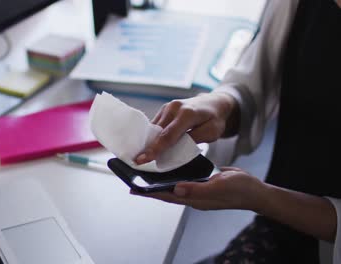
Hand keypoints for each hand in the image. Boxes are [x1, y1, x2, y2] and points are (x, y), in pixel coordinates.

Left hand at [131, 167, 264, 210]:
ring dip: (160, 178)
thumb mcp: (219, 187)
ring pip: (173, 183)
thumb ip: (197, 189)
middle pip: (165, 191)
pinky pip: (184, 176)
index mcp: (194, 199)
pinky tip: (169, 163)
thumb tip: (176, 189)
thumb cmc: (239, 190)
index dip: (149, 193)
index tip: (132, 188)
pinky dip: (174, 171)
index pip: (165, 196)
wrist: (255, 189)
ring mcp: (197, 188)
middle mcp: (192, 195)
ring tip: (146, 169)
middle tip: (133, 176)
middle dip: (150, 185)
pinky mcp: (202, 180)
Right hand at [135, 92, 236, 164]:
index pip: (168, 136)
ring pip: (154, 128)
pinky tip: (150, 146)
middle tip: (137, 162)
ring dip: (149, 141)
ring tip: (141, 156)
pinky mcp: (164, 109)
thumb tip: (174, 149)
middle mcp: (174, 107)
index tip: (142, 160)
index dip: (155, 149)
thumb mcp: (212, 132)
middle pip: (157, 132)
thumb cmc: (215, 119)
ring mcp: (168, 107)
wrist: (215, 103)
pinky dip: (153, 135)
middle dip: (147, 147)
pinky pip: (155, 124)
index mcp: (187, 114)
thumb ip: (193, 140)